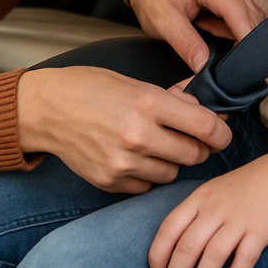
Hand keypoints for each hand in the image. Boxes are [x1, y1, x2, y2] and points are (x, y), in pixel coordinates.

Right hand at [17, 66, 231, 193]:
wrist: (46, 109)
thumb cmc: (89, 88)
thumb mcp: (134, 82)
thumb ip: (171, 99)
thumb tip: (206, 110)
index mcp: (148, 102)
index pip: (206, 126)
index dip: (221, 132)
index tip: (222, 133)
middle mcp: (138, 135)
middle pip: (195, 154)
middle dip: (199, 147)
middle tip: (191, 138)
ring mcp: (124, 162)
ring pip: (173, 173)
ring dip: (172, 161)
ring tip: (155, 144)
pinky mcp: (111, 181)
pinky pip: (147, 185)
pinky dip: (148, 173)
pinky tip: (134, 156)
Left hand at [128, 0, 263, 70]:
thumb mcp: (163, 23)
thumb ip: (186, 44)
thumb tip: (204, 67)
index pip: (242, 17)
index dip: (247, 43)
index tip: (244, 68)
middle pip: (251, 17)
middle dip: (240, 41)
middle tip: (218, 58)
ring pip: (249, 17)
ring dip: (233, 33)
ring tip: (203, 30)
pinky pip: (242, 14)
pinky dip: (229, 27)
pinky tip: (207, 25)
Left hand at [149, 151, 267, 267]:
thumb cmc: (239, 191)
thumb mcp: (210, 193)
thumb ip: (191, 215)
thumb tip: (169, 247)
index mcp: (199, 199)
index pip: (169, 228)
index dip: (158, 253)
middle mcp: (215, 209)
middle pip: (188, 245)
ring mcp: (238, 220)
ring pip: (214, 255)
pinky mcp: (259, 231)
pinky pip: (243, 258)